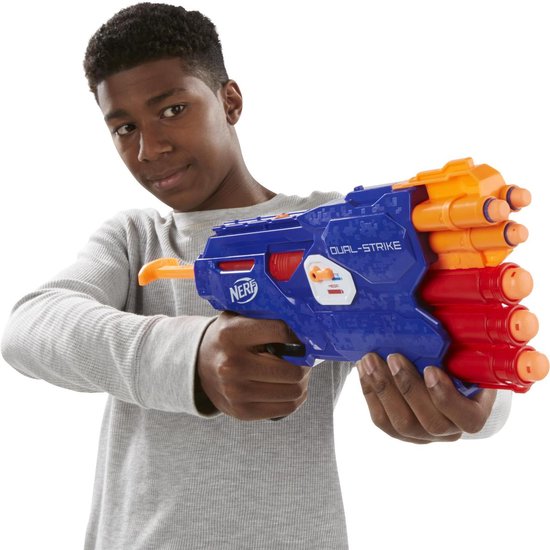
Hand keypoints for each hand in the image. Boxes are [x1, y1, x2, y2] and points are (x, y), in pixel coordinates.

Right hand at [197, 312, 310, 419]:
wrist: (198, 364)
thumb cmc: (227, 339)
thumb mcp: (238, 318)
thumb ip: (265, 318)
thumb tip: (303, 326)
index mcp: (231, 334)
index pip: (281, 332)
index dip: (297, 335)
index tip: (299, 337)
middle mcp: (232, 365)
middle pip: (292, 370)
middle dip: (304, 364)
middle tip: (303, 358)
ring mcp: (236, 392)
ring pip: (294, 391)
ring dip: (302, 382)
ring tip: (296, 372)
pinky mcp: (242, 412)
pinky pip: (286, 408)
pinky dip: (294, 397)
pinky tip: (288, 386)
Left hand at [357, 353, 496, 443]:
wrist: (442, 381)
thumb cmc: (455, 366)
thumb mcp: (464, 357)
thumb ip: (458, 349)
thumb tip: (439, 321)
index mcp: (472, 414)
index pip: (466, 417)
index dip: (446, 396)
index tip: (431, 369)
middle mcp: (449, 431)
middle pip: (429, 421)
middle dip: (408, 387)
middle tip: (394, 357)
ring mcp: (421, 435)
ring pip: (400, 422)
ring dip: (383, 388)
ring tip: (371, 360)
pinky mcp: (397, 432)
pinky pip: (381, 418)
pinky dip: (370, 392)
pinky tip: (364, 370)